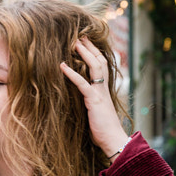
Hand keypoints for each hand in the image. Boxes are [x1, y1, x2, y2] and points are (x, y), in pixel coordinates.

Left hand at [60, 37, 127, 155]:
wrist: (113, 140)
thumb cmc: (103, 130)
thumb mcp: (95, 113)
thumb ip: (89, 103)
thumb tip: (80, 101)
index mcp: (103, 90)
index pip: (101, 67)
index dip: (94, 54)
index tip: (86, 43)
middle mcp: (103, 88)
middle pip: (99, 61)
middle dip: (90, 47)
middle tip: (80, 35)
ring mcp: (100, 93)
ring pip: (94, 67)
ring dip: (84, 53)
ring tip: (74, 42)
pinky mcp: (94, 101)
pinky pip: (83, 84)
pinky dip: (72, 74)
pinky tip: (62, 66)